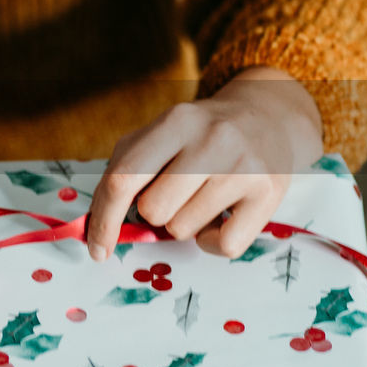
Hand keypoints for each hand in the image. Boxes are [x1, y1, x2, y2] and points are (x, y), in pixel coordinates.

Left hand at [87, 66, 323, 259]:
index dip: (103, 219)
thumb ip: (124, 172)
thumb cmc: (198, 136)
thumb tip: (96, 227)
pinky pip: (223, 246)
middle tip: (174, 194)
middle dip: (154, 212)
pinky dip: (211, 242)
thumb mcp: (158, 136)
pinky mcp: (269, 193)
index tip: (97, 248)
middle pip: (153, 210)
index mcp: (175, 122)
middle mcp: (212, 140)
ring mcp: (243, 167)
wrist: (266, 117)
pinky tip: (219, 218)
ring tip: (201, 198)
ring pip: (184, 230)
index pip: (123, 178)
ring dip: (184, 223)